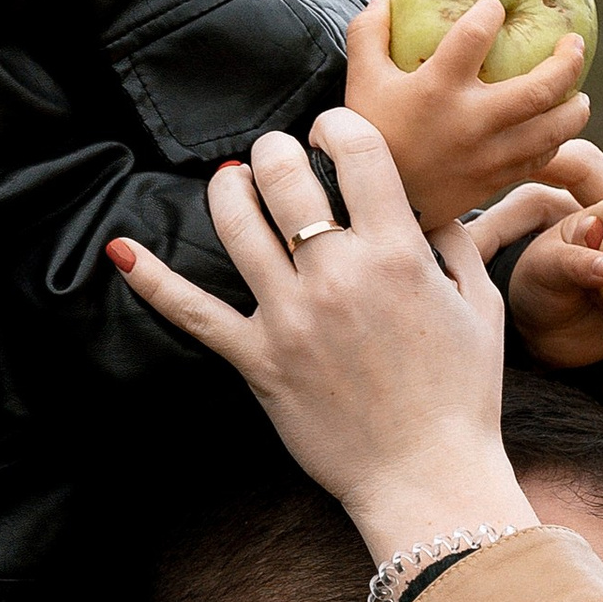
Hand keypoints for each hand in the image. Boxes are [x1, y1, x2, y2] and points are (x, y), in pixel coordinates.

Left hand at [107, 113, 534, 560]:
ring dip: (229, 189)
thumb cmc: (462, 398)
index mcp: (397, 254)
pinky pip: (194, 313)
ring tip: (232, 180)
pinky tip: (122, 250)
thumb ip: (455, 246)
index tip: (333, 129)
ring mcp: (290, 317)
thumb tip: (430, 207)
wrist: (428, 477)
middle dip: (278, 150)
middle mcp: (337, 275)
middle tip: (279, 153)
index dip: (339, 124)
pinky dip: (152, 280)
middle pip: (286, 177)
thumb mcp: (479, 308)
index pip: (358, 152)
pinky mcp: (258, 359)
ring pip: (238, 225)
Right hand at [342, 0, 591, 226]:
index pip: (474, 36)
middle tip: (575, 44)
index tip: (496, 7)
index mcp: (437, 88)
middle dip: (567, 63)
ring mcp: (487, 155)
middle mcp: (470, 121)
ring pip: (551, 131)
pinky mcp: (493, 180)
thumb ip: (367, 34)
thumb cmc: (370, 133)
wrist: (369, 203)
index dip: (491, 13)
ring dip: (575, 109)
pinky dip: (555, 142)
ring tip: (580, 94)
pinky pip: (539, 159)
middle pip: (539, 89)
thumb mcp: (361, 80)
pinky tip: (555, 129)